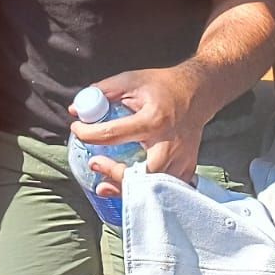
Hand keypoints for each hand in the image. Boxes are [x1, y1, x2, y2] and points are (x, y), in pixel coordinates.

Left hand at [69, 65, 206, 191]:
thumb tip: (76, 110)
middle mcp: (168, 143)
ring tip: (106, 185)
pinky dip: (149, 193)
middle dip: (115, 175)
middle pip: (142, 173)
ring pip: (155, 187)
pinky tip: (133, 189)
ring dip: (128, 190)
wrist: (198, 92)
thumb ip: (102, 92)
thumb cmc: (162, 85)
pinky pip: (167, 189)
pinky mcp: (187, 167)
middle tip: (95, 165)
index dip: (89, 134)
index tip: (78, 130)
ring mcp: (180, 158)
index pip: (114, 134)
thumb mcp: (130, 80)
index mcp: (153, 120)